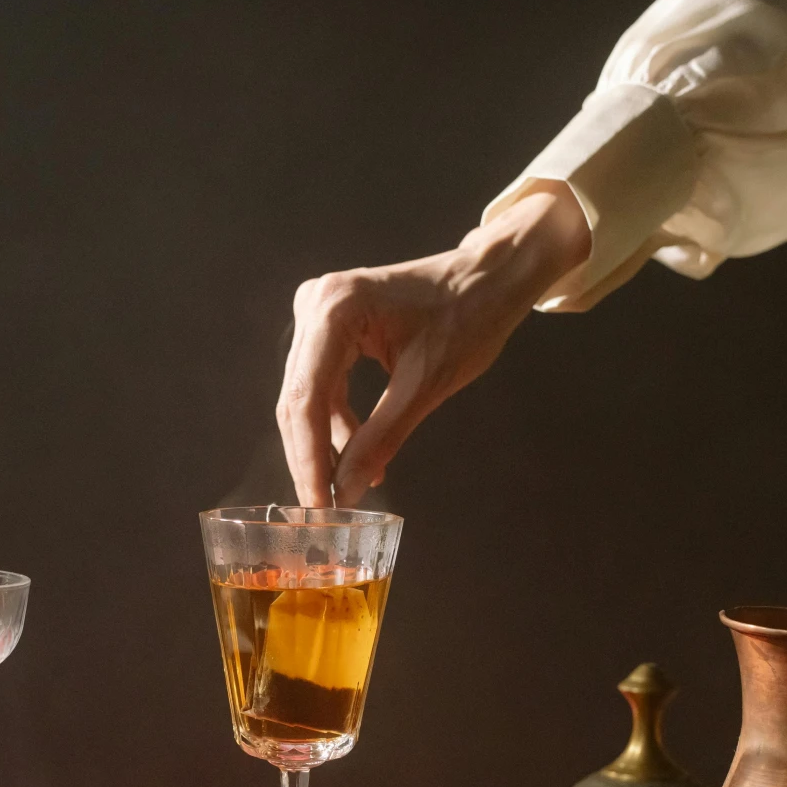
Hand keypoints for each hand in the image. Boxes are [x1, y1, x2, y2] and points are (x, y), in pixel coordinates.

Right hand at [276, 184, 589, 506]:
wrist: (489, 277)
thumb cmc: (468, 316)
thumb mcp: (427, 385)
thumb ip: (381, 437)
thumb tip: (346, 489)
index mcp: (336, 308)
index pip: (307, 398)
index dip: (308, 459)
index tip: (315, 506)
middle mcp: (316, 303)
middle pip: (297, 398)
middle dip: (309, 456)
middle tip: (320, 509)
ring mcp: (318, 310)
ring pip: (304, 394)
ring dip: (320, 443)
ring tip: (341, 487)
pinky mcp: (329, 323)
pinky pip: (321, 382)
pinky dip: (334, 420)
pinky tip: (351, 453)